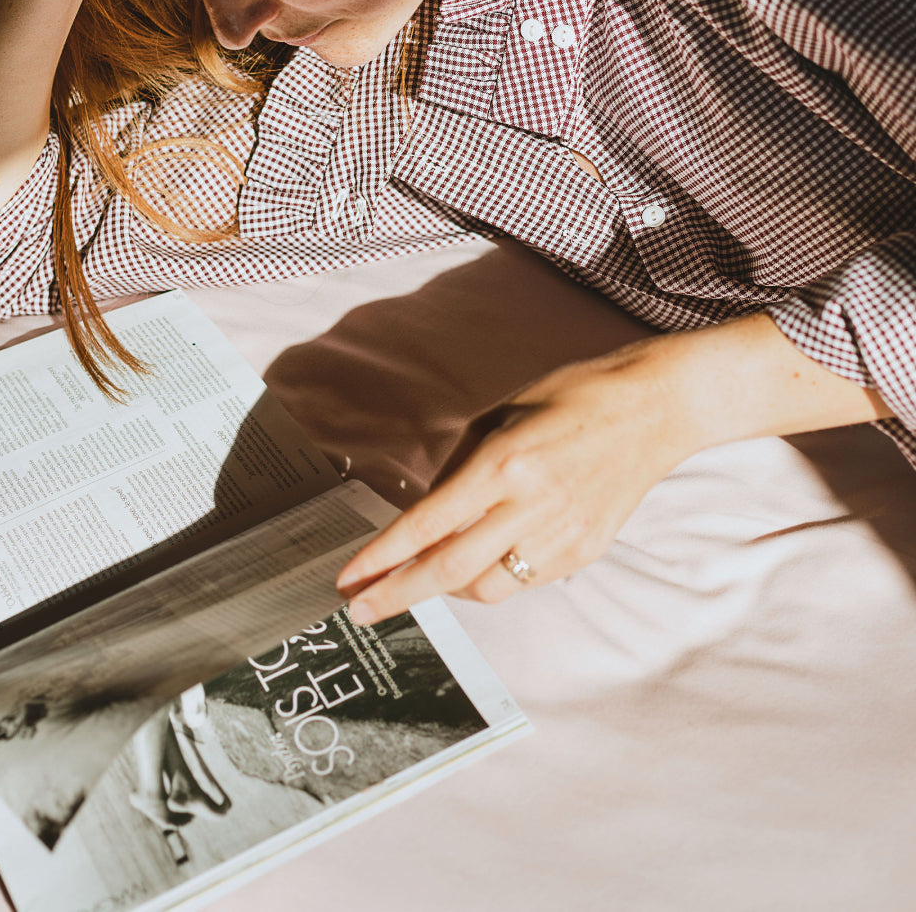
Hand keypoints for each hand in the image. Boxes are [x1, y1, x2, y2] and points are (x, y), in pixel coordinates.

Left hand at [335, 313, 889, 622]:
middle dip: (396, 595)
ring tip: (425, 575)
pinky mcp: (584, 552)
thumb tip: (429, 509)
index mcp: (505, 463)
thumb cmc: (575, 396)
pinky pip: (524, 582)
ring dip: (446, 589)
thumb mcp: (505, 413)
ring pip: (486, 589)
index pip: (429, 523)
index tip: (349, 579)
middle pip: (449, 571)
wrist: (655, 409)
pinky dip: (494, 577)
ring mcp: (562, 536)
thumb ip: (464, 463)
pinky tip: (484, 557)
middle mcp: (532, 506)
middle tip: (360, 609)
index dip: (382, 557)